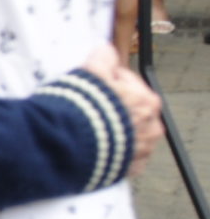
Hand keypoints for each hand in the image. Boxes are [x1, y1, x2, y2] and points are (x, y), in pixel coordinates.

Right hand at [80, 43, 163, 176]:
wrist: (69, 146)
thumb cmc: (83, 108)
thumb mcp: (91, 72)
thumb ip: (103, 57)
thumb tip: (106, 49)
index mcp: (147, 101)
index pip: (127, 80)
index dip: (106, 78)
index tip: (91, 81)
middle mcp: (151, 127)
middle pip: (129, 107)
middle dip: (112, 104)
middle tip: (89, 103)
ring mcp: (142, 150)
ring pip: (127, 131)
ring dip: (113, 127)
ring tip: (89, 124)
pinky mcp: (128, 169)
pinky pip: (121, 153)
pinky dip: (111, 148)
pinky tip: (93, 141)